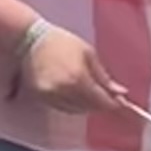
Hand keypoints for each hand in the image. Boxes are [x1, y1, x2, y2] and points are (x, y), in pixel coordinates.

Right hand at [13, 24, 132, 119]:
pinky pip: (62, 107)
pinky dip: (71, 104)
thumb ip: (103, 76)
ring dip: (86, 106)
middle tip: (106, 96)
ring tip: (89, 94)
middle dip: (100, 104)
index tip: (120, 102)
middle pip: (89, 108)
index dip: (113, 103)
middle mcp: (64, 91)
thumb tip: (121, 92)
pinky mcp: (40, 98)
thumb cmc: (61, 42)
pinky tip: (74, 94)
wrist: (30, 39)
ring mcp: (50, 96)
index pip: (101, 101)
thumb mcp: (87, 53)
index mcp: (78, 79)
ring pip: (75, 110)